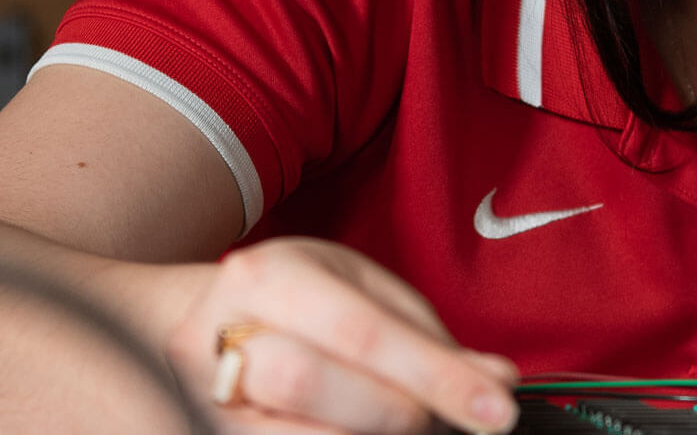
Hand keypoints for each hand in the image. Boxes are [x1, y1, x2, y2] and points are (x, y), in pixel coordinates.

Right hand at [167, 237, 519, 433]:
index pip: (360, 332)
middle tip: (437, 419)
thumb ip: (426, 335)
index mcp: (266, 277)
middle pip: (308, 382)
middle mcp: (218, 336)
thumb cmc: (297, 302)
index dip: (435, 376)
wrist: (201, 324)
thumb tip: (495, 380)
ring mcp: (205, 399)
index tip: (496, 408)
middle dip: (394, 410)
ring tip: (406, 427)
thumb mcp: (361, 289)